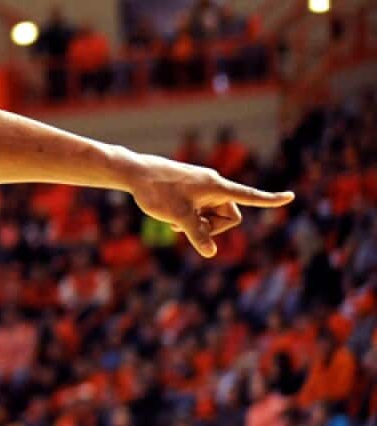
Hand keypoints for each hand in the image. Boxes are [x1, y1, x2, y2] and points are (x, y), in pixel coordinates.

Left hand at [126, 154, 293, 257]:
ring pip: (213, 215)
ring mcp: (202, 187)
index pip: (250, 195)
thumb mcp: (178, 216)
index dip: (270, 199)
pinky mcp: (192, 189)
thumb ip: (197, 235)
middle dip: (212, 227)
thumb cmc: (157, 191)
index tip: (290, 196)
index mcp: (217, 187)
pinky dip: (192, 217)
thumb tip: (210, 253)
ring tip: (176, 221)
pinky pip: (201, 210)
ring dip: (200, 223)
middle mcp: (214, 185)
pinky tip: (172, 217)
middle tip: (187, 228)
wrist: (135, 172)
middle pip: (228, 216)